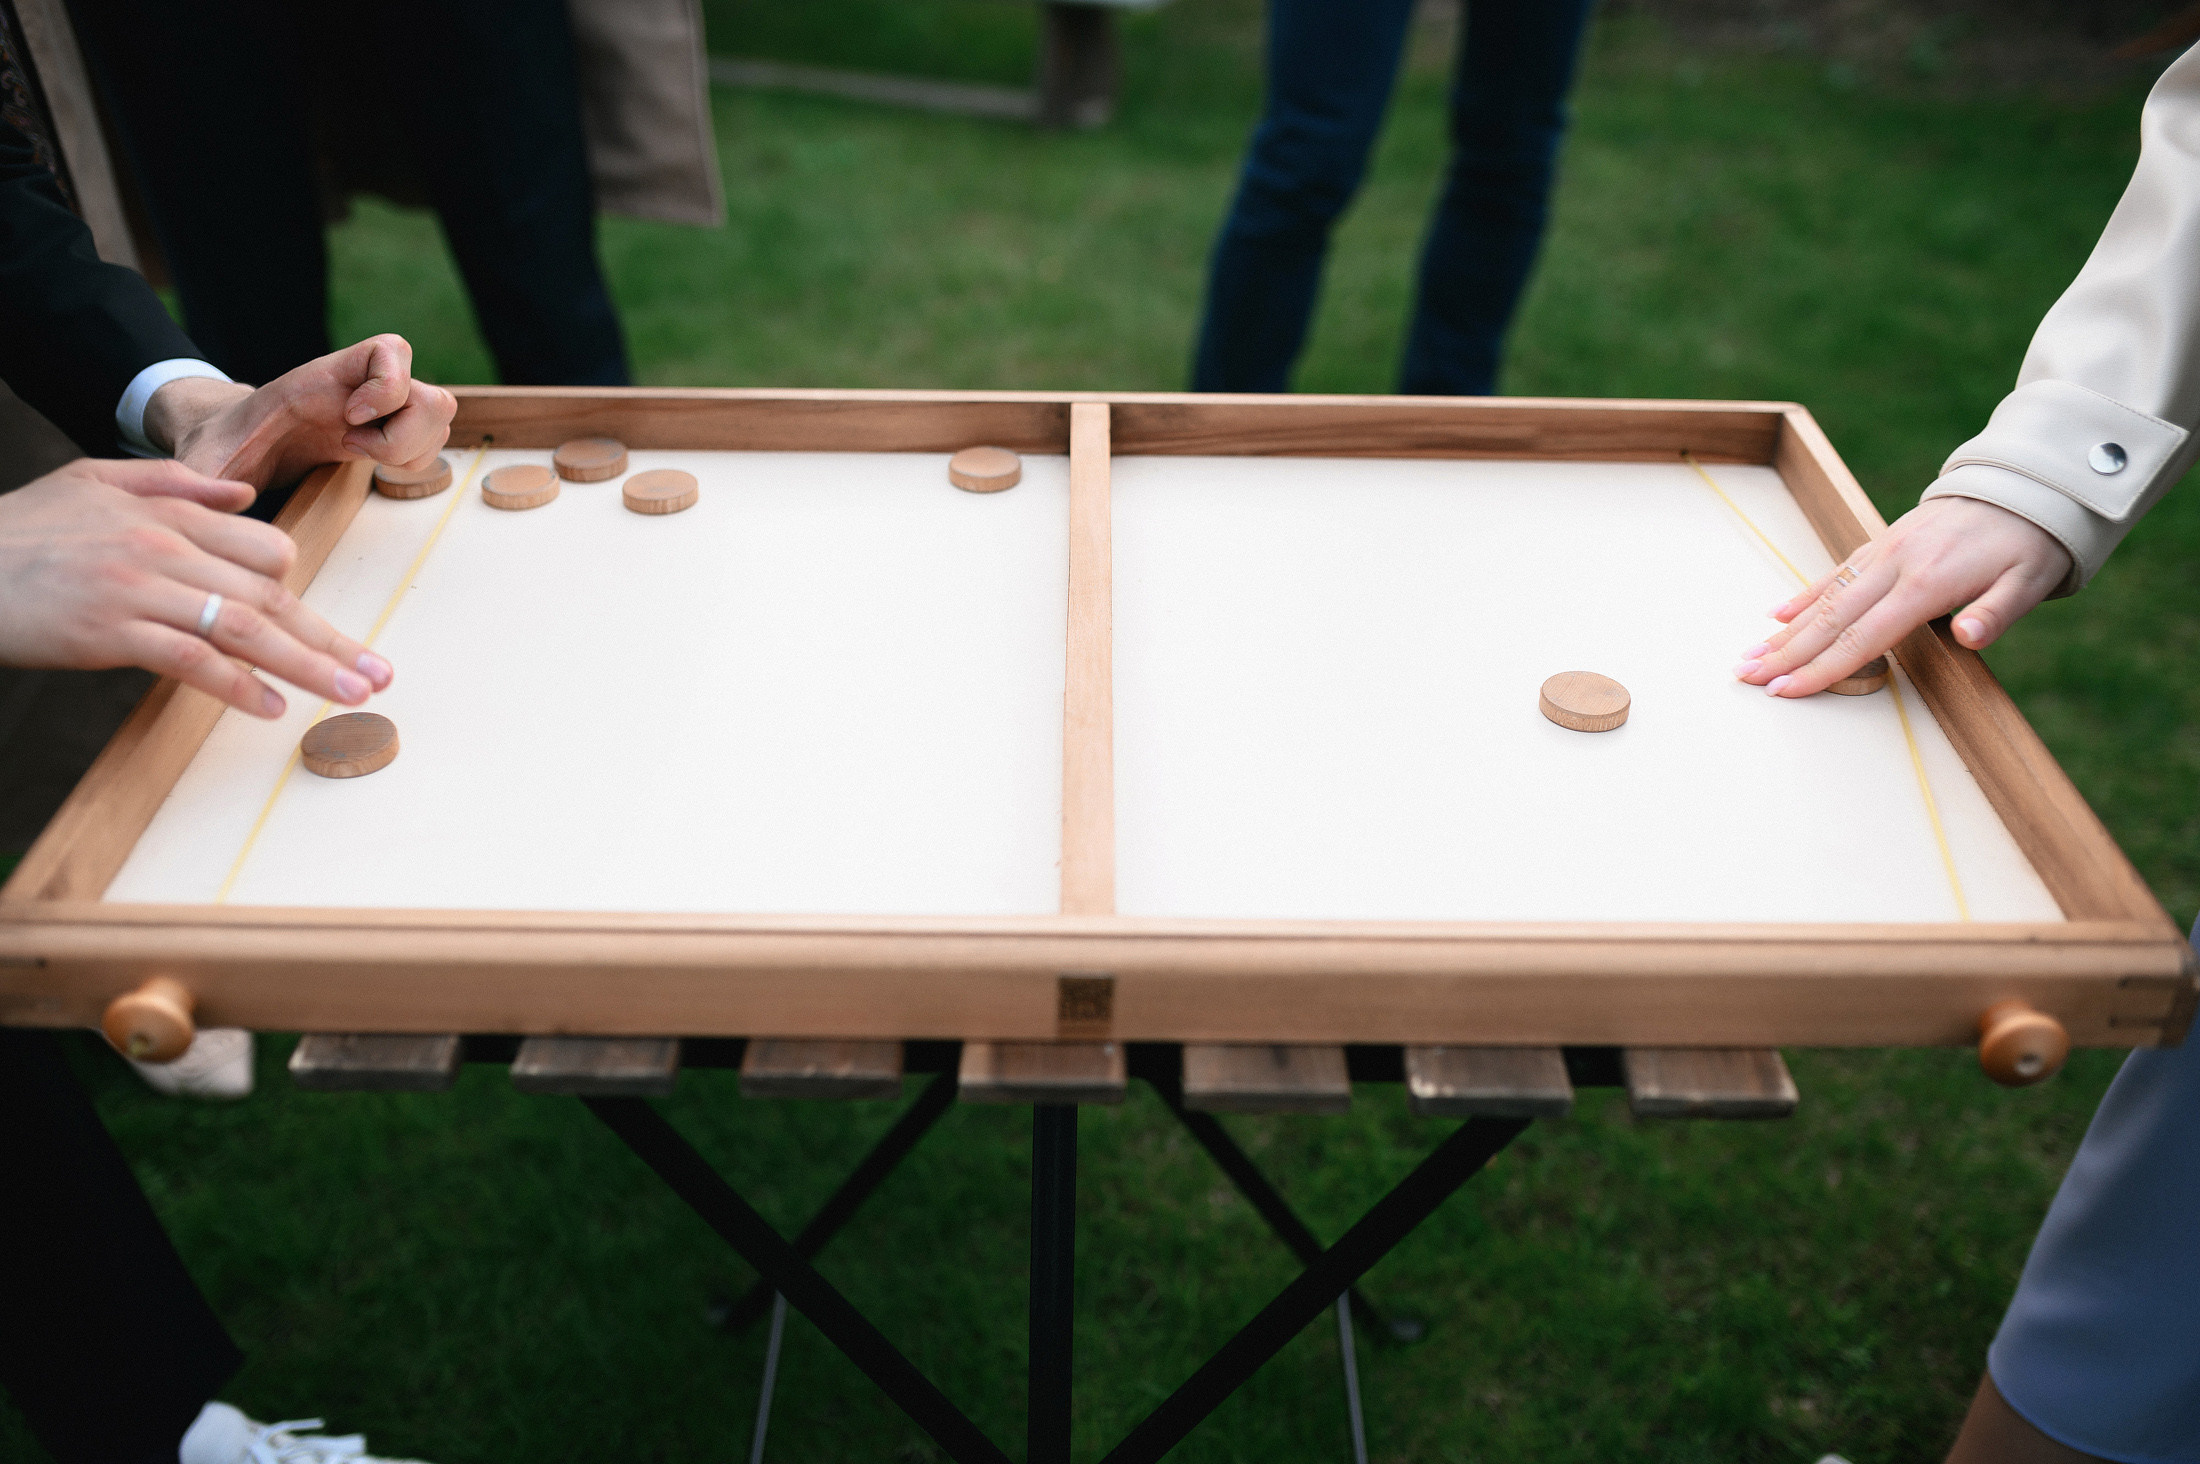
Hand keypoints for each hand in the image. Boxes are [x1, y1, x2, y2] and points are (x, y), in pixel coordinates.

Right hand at [0, 458, 393, 716]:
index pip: (265, 548)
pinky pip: (190, 659)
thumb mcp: (96, 481)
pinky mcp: (110, 630)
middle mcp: (165, 548)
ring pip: (244, 627)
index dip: (295, 590)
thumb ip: (176, 483)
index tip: (320, 628)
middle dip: (331, 638)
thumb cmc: (22, 530)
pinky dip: (236, 685)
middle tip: (379, 673)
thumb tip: (247, 494)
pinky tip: (271, 708)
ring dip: (306, 665)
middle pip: (271, 594)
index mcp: (169, 514)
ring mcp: (139, 589)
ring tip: (351, 695)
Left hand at [148, 333, 456, 489]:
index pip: (387, 350)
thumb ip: (205, 481)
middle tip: (354, 448)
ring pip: (438, 415)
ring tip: (359, 458)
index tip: (348, 421)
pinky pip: (428, 438)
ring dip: (413, 448)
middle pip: (432, 394)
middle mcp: (357, 387)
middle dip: (406, 434)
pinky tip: (365, 464)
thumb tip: (218, 507)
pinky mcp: (383, 429)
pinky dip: (412, 458)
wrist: (229, 444)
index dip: (387, 387)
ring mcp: (376, 409)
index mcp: (320, 379)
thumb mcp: (205, 463)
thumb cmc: (218, 449)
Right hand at [1733, 495, 2071, 696]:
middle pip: (1830, 618)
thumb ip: (1997, 612)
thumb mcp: (2030, 581)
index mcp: (1927, 584)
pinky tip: (1778, 615)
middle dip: (1784, 653)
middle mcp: (1895, 566)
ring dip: (1785, 630)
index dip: (1821, 668)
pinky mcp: (1883, 543)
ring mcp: (1884, 552)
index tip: (1785, 690)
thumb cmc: (2031, 543)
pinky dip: (1803, 595)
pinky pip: (1835, 572)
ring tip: (1750, 655)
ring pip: (1824, 596)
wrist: (2026, 487)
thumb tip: (1970, 637)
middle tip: (1745, 676)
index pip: (1863, 637)